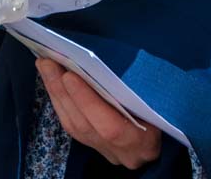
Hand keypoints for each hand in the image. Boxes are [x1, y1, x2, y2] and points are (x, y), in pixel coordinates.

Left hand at [37, 59, 161, 170]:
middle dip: (63, 91)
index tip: (70, 75)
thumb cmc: (165, 110)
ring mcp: (106, 152)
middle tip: (47, 61)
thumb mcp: (161, 100)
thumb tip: (107, 58)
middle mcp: (122, 152)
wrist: (164, 139)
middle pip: (85, 125)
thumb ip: (140, 86)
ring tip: (45, 66)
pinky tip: (52, 81)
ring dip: (56, 93)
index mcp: (143, 141)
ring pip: (74, 126)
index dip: (87, 102)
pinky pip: (71, 125)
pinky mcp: (95, 146)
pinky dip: (59, 101)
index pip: (110, 128)